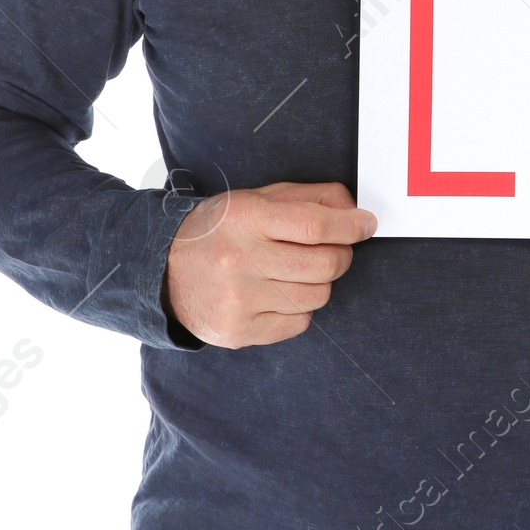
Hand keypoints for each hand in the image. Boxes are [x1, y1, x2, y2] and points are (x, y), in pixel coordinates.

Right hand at [164, 181, 375, 348]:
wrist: (163, 272)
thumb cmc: (219, 231)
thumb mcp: (256, 200)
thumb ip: (307, 198)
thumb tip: (353, 209)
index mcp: (245, 219)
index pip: (315, 225)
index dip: (350, 225)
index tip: (366, 224)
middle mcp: (241, 261)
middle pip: (324, 264)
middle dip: (341, 254)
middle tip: (334, 248)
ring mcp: (240, 301)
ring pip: (317, 296)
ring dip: (320, 282)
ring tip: (297, 271)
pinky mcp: (241, 331)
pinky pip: (300, 322)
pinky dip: (300, 308)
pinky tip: (279, 294)